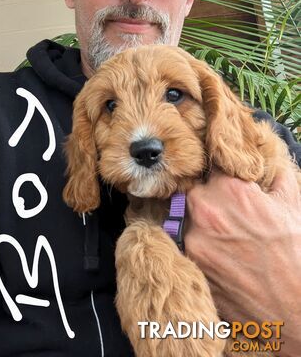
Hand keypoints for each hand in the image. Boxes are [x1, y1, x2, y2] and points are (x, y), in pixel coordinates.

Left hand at [185, 169, 300, 355]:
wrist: (294, 308)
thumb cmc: (295, 254)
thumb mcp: (292, 206)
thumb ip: (277, 177)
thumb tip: (271, 165)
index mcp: (230, 189)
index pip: (213, 165)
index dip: (221, 172)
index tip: (225, 179)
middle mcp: (205, 210)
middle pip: (194, 191)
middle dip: (207, 197)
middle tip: (224, 210)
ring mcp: (193, 239)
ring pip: (185, 217)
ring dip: (199, 221)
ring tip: (221, 234)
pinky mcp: (189, 263)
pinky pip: (184, 242)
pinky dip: (195, 243)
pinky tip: (216, 251)